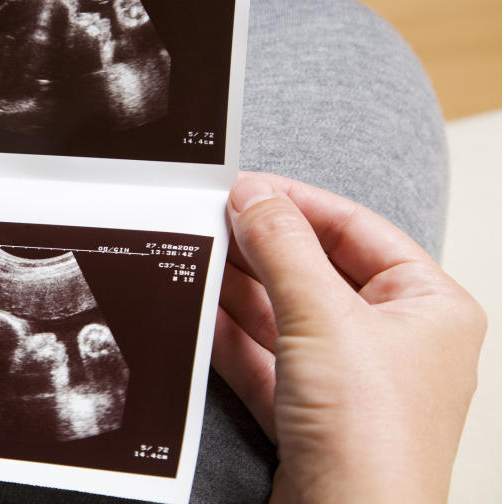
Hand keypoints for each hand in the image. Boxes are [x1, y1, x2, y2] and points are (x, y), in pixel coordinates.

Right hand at [213, 173, 485, 503]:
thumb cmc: (373, 438)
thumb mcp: (322, 317)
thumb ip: (283, 248)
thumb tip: (254, 196)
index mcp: (428, 306)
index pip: (358, 229)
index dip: (299, 203)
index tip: (248, 187)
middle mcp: (394, 340)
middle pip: (318, 270)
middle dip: (263, 247)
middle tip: (214, 219)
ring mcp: (351, 379)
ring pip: (287, 315)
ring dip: (242, 288)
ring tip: (199, 254)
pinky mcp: (311, 412)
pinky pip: (267, 358)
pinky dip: (233, 336)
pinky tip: (201, 311)